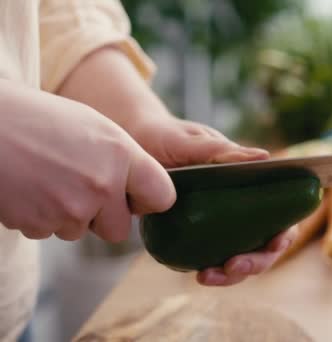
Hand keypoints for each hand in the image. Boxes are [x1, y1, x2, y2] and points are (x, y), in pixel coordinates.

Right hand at [0, 80, 175, 241]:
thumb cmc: (41, 120)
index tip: (136, 197)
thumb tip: (145, 195)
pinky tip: (30, 187)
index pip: (163, 197)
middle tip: (80, 188)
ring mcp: (70, 208)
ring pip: (80, 232)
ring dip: (68, 215)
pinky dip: (40, 216)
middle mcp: (102, 185)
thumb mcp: (96, 128)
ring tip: (48, 178)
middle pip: (119, 229)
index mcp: (121, 155)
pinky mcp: (39, 224)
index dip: (149, 200)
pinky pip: (48, 232)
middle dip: (103, 217)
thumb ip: (126, 162)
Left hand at [57, 46, 296, 284]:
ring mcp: (220, 222)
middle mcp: (241, 205)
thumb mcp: (193, 141)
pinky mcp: (197, 234)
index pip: (283, 214)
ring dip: (232, 274)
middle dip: (255, 262)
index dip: (284, 233)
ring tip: (207, 276)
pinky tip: (198, 274)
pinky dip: (211, 270)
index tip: (273, 243)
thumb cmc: (167, 135)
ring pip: (240, 256)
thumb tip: (265, 157)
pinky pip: (212, 258)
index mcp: (252, 182)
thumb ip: (223, 151)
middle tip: (232, 266)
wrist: (131, 143)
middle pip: (264, 244)